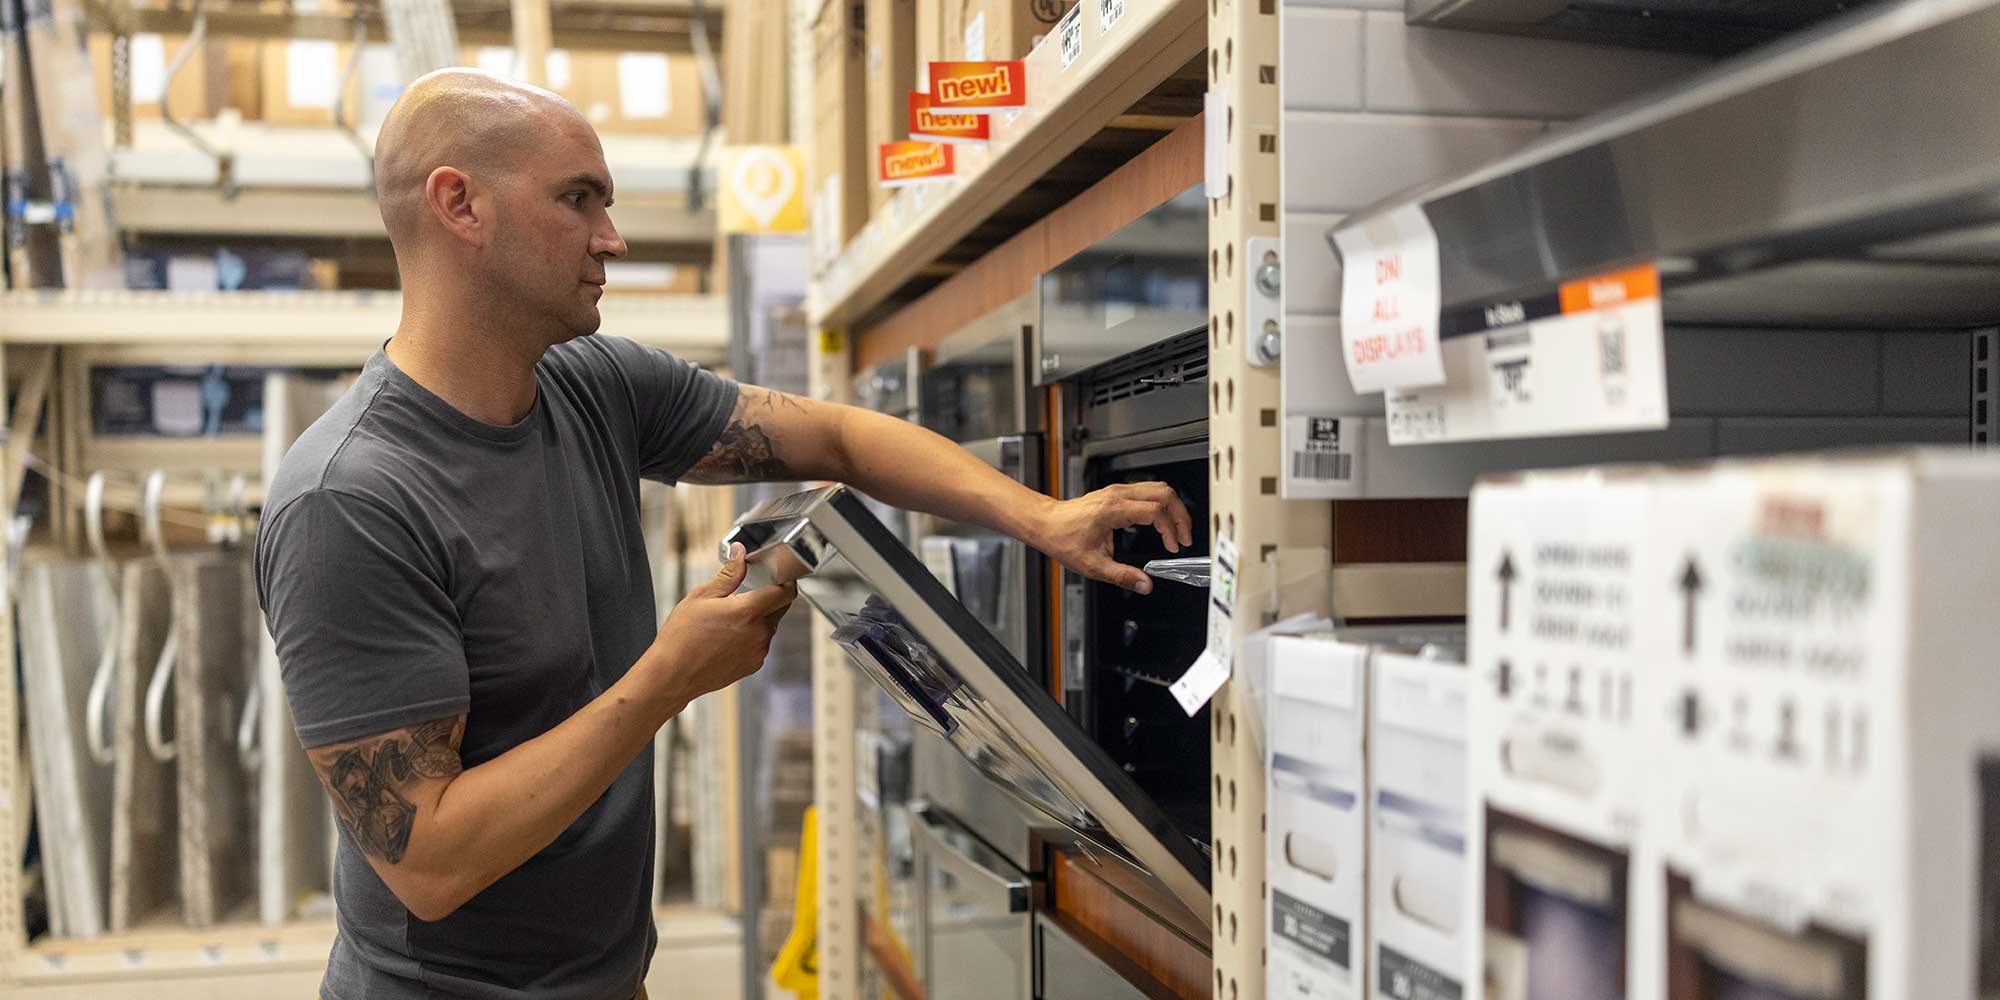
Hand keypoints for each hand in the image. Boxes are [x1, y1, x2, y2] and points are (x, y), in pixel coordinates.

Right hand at [650, 543, 797, 702]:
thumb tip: (740, 553)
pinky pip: (760, 643)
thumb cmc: (682, 636)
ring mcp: (758, 651)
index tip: (779, 575)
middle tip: (746, 593)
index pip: (786, 592)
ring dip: (758, 618)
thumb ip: (729, 573)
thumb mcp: (702, 596)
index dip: (786, 581)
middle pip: (780, 608)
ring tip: (729, 619)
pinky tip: (728, 636)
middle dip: (769, 597)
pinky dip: (751, 636)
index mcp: (748, 612)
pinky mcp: (753, 665)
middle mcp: (759, 633)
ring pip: (769, 626)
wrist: (672, 674)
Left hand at [1035, 483, 1193, 594]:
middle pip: (1164, 492)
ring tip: (1177, 531)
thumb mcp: (1093, 565)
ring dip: (1172, 508)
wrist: (1045, 523)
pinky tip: (1160, 524)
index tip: (1173, 546)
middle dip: (1180, 514)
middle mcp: (1118, 495)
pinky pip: (1147, 491)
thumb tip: (1145, 584)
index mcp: (1114, 509)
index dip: (1170, 529)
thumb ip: (1122, 576)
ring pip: (1158, 488)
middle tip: (1185, 536)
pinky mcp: (1116, 493)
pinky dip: (1161, 505)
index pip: (1156, 511)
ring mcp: (1117, 491)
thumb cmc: (1062, 538)